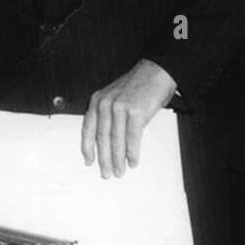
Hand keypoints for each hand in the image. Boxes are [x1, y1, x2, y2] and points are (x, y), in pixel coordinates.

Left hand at [81, 58, 177, 178]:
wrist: (157, 71)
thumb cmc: (138, 85)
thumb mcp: (115, 96)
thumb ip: (108, 114)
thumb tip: (107, 141)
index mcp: (98, 100)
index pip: (87, 128)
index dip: (87, 148)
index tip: (88, 161)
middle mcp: (106, 103)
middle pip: (102, 138)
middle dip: (104, 159)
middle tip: (106, 173)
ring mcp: (120, 107)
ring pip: (116, 141)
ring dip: (118, 160)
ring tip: (120, 171)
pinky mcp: (135, 112)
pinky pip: (132, 138)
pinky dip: (133, 153)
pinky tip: (133, 161)